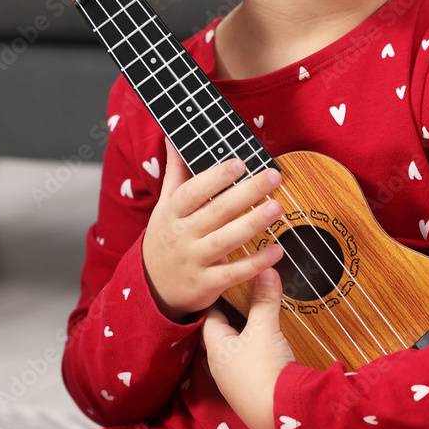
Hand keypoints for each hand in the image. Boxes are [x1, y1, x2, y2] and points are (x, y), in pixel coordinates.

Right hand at [142, 138, 284, 321]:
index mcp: (172, 213)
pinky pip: (233, 273)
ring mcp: (194, 261)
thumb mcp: (164, 207)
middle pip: (216, 212)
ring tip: (276, 207)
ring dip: (252, 223)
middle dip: (246, 193)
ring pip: (225, 240)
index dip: (216, 177)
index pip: (193, 191)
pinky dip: (256, 263)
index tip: (240, 163)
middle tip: (273, 176)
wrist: (152, 288)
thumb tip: (172, 139)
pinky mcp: (206, 284)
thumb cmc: (166, 239)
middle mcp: (182, 236)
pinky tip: (277, 251)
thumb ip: (175, 174)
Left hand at [203, 268, 294, 428]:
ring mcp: (236, 381)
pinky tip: (270, 344)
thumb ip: (265, 299)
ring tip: (261, 315)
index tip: (229, 281)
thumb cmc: (263, 370)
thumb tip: (267, 270)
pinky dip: (258, 349)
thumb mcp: (264, 329)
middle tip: (246, 294)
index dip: (220, 297)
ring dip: (248, 333)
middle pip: (224, 332)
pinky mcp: (252, 390)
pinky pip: (251, 363)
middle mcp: (221, 365)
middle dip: (236, 315)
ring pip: (238, 348)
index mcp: (216, 348)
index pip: (211, 315)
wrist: (279, 415)